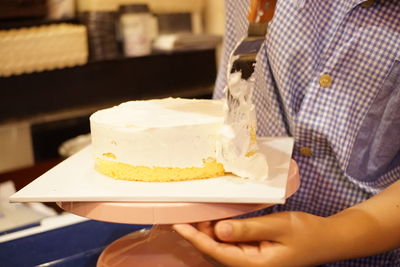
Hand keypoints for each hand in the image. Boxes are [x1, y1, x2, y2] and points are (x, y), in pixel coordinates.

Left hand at [174, 212, 332, 266]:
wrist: (326, 239)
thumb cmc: (305, 232)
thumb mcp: (277, 227)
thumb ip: (247, 229)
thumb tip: (217, 230)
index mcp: (254, 265)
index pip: (216, 252)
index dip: (195, 238)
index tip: (178, 225)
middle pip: (216, 251)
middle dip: (199, 234)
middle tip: (186, 212)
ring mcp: (252, 262)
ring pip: (222, 248)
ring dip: (209, 233)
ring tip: (198, 214)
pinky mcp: (255, 255)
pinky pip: (232, 245)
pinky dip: (222, 233)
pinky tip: (217, 221)